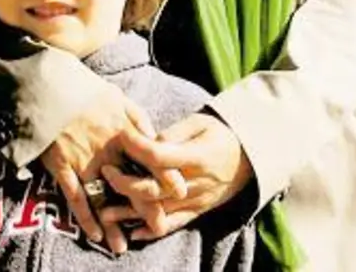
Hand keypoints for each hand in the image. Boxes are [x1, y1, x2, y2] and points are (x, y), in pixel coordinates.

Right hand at [40, 88, 183, 253]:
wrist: (47, 84)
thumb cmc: (84, 89)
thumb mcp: (117, 96)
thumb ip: (137, 117)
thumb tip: (155, 136)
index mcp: (123, 129)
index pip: (151, 157)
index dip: (166, 176)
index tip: (179, 191)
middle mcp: (107, 148)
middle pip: (131, 183)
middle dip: (146, 208)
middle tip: (158, 227)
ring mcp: (84, 159)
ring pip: (103, 197)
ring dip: (113, 222)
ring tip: (121, 246)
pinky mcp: (61, 165)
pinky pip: (75, 196)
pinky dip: (85, 217)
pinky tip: (95, 234)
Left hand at [99, 113, 252, 241]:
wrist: (251, 156)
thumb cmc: (221, 134)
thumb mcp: (200, 123)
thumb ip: (174, 133)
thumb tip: (147, 141)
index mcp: (197, 157)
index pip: (161, 156)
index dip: (138, 147)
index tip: (120, 138)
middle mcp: (196, 182)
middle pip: (155, 189)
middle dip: (126, 184)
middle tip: (105, 172)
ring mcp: (197, 200)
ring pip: (159, 212)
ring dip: (130, 213)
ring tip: (104, 212)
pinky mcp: (198, 211)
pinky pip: (174, 225)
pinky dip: (152, 231)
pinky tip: (132, 233)